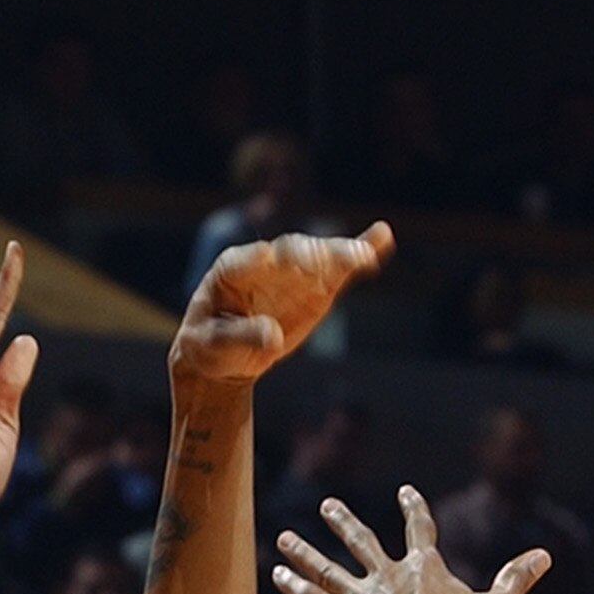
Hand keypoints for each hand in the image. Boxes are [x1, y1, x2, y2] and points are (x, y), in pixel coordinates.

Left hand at [170, 226, 392, 390]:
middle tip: (319, 264)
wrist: (227, 356)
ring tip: (362, 255)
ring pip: (318, 256)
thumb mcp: (213, 347)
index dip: (259, 259)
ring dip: (339, 254)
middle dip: (305, 256)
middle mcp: (266, 263)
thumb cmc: (212, 347)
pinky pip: (340, 267)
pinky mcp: (317, 286)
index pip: (246, 261)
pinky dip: (360, 252)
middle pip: (288, 253)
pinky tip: (382, 237)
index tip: (270, 257)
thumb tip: (272, 336)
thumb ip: (239, 338)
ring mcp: (294, 272)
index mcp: (231, 271)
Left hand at [276, 485, 548, 593]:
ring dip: (303, 552)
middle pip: (361, 540)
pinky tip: (276, 577)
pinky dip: (294, 588)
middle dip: (342, 522)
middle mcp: (389, 575)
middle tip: (328, 507)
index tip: (405, 492)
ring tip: (283, 538)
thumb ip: (516, 579)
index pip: (419, 528)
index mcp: (425, 568)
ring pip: (327, 567)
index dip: (413, 508)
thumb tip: (545, 556)